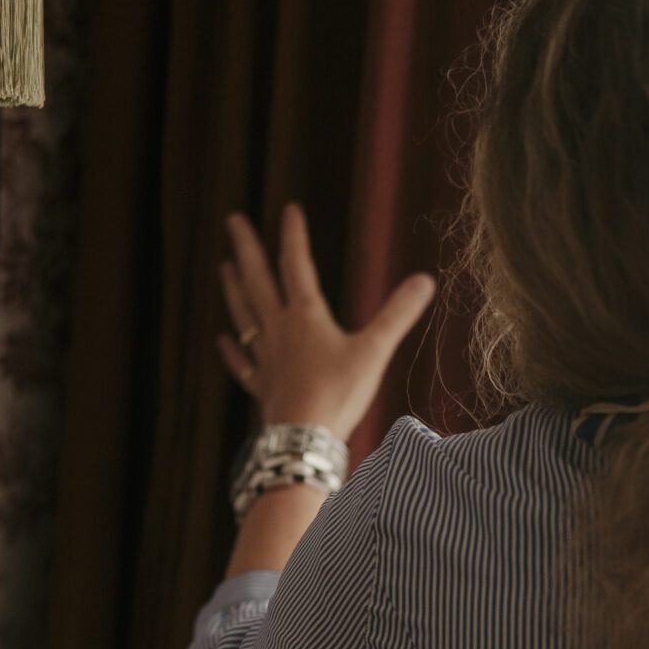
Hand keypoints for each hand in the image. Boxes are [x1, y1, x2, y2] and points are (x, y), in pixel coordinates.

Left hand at [218, 204, 435, 442]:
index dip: (294, 235)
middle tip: (233, 220)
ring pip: (244, 314)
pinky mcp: (262, 386)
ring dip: (233, 288)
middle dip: (246, 249)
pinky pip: (241, 362)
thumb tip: (425, 280)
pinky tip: (223, 338)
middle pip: (257, 281)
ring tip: (224, 267)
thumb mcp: (374, 352)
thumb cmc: (338, 396)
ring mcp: (266, 358)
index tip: (289, 208)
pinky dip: (232, 349)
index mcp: (305, 317)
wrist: (304, 440)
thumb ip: (398, 315)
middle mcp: (279, 331)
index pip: (297, 265)